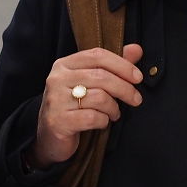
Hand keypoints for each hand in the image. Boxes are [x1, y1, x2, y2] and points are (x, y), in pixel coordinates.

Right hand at [30, 43, 144, 167]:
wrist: (49, 137)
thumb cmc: (73, 106)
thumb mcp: (90, 83)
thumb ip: (113, 65)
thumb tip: (136, 50)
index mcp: (65, 64)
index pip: (98, 55)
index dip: (122, 65)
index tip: (138, 77)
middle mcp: (57, 79)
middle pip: (101, 76)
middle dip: (125, 89)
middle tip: (136, 99)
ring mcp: (56, 100)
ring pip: (99, 98)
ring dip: (114, 108)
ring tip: (114, 113)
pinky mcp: (58, 121)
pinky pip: (92, 118)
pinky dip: (103, 121)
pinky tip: (102, 122)